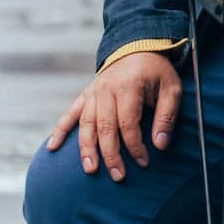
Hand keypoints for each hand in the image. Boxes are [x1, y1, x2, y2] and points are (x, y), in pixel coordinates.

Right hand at [46, 52, 181, 180]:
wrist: (138, 47)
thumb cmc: (156, 72)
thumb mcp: (171, 89)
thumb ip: (166, 116)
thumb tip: (159, 145)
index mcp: (128, 87)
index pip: (128, 123)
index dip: (135, 146)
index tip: (144, 162)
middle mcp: (107, 89)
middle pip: (105, 127)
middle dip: (111, 155)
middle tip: (118, 176)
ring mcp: (93, 92)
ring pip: (86, 124)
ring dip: (86, 149)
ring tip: (90, 169)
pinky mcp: (86, 95)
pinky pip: (70, 114)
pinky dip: (60, 130)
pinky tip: (52, 147)